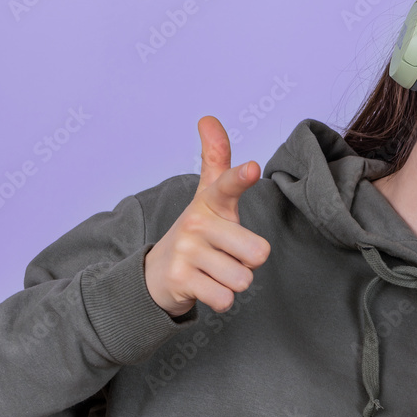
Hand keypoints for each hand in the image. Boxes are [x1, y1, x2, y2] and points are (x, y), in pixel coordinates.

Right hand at [144, 116, 270, 316]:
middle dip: (250, 261)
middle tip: (228, 255)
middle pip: (257, 252)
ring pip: (243, 278)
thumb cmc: (198, 232)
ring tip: (216, 270)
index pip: (226, 185)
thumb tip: (208, 117)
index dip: (240, 177)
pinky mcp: (180, 281)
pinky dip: (221, 298)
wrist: (158, 273)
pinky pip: (225, 299)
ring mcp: (186, 252)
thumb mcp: (210, 197)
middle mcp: (196, 224)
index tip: (251, 168)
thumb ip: (216, 159)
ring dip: (235, 281)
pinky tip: (206, 286)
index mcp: (210, 203)